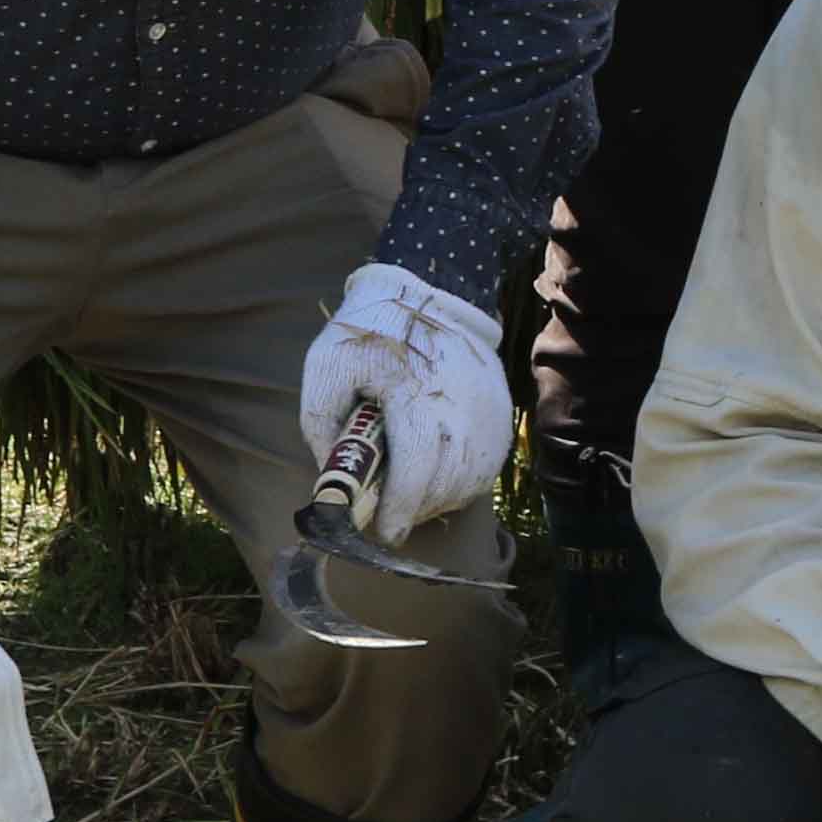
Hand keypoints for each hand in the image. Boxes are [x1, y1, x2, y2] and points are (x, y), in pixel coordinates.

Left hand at [294, 260, 511, 536]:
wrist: (425, 289)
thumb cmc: (369, 331)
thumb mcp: (326, 366)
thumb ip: (320, 423)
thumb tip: (331, 471)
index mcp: (414, 393)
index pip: (416, 468)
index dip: (399, 508)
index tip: (384, 532)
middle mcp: (460, 404)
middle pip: (446, 482)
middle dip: (415, 510)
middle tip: (389, 519)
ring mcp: (487, 408)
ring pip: (471, 478)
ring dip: (439, 500)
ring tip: (411, 497)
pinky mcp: (500, 409)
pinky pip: (488, 463)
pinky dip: (462, 481)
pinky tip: (438, 479)